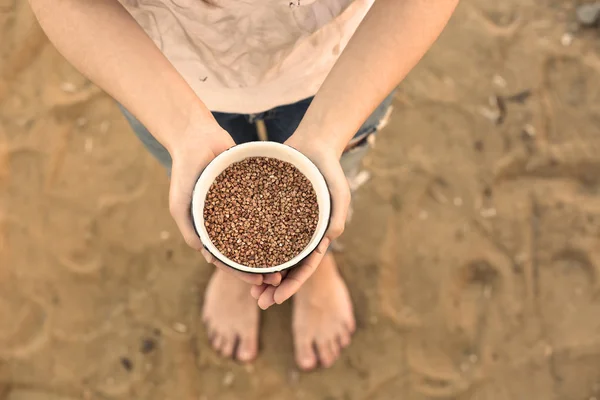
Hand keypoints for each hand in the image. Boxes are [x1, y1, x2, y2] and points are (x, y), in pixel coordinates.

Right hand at [167, 121, 283, 286]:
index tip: (257, 282)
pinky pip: (267, 209)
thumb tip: (205, 254)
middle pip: (248, 252)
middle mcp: (228, 222)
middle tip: (280, 277)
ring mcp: (241, 208)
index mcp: (211, 231)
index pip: (228, 260)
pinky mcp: (253, 192)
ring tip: (291, 260)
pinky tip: (295, 228)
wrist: (196, 136)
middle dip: (262, 267)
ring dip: (274, 250)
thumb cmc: (184, 171)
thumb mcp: (180, 203)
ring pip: (260, 233)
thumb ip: (189, 228)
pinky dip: (278, 220)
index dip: (242, 273)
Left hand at [251, 133, 350, 308]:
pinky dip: (248, 246)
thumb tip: (330, 238)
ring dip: (260, 273)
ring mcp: (283, 225)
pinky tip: (234, 256)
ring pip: (270, 255)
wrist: (311, 145)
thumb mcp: (338, 190)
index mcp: (316, 236)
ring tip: (247, 288)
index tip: (278, 299)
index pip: (305, 267)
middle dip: (274, 287)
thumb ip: (337, 214)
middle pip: (286, 267)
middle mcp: (299, 235)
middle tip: (258, 301)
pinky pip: (257, 233)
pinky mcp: (268, 212)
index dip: (292, 285)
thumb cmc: (329, 168)